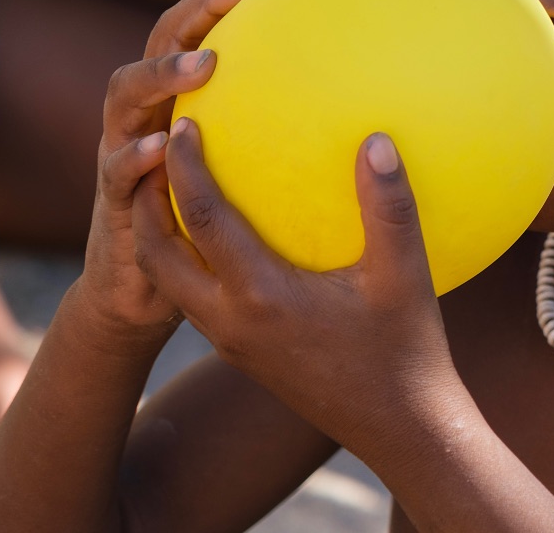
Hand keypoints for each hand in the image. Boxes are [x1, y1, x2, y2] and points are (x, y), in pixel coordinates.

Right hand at [75, 0, 262, 335]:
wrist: (144, 295)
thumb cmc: (214, 234)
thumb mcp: (250, 184)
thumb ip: (285, 149)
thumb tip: (365, 124)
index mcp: (179, 107)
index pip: (194, 37)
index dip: (215, 1)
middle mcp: (145, 119)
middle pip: (154, 48)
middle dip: (189, 17)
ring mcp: (121, 155)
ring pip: (123, 98)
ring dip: (161, 76)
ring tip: (204, 65)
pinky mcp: (113, 204)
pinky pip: (116, 174)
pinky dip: (137, 156)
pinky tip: (162, 148)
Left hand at [133, 118, 462, 448]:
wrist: (399, 427)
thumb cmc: (407, 349)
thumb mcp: (404, 275)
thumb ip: (388, 205)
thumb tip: (375, 139)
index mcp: (262, 296)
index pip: (204, 219)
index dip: (185, 168)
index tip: (184, 124)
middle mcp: (232, 321)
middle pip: (158, 254)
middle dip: (147, 201)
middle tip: (153, 154)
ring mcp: (232, 342)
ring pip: (168, 282)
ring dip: (158, 235)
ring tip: (168, 189)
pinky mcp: (242, 354)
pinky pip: (194, 300)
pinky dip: (185, 261)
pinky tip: (217, 238)